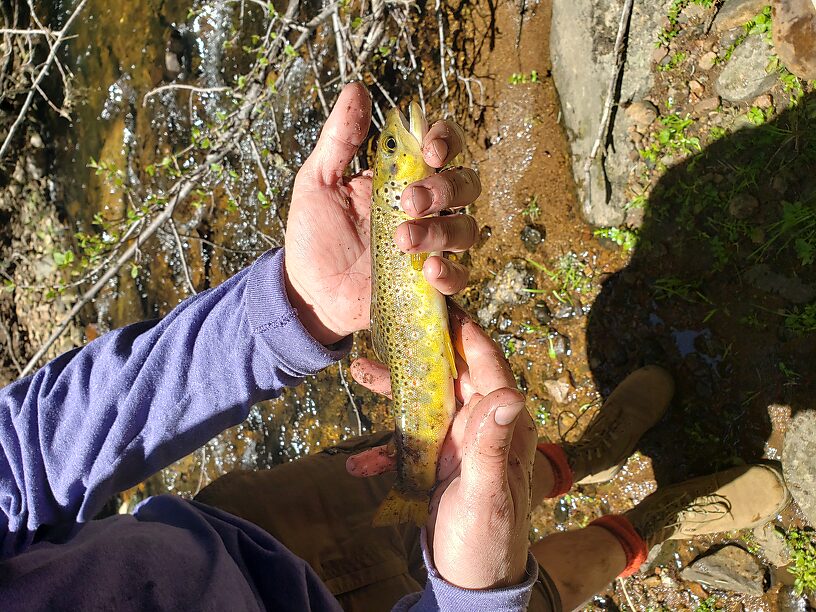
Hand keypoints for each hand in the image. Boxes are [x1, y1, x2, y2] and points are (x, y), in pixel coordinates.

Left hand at [284, 83, 480, 344]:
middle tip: (408, 203)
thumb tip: (356, 90)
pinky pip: (460, 277)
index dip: (447, 142)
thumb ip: (339, 139)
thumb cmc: (315, 235)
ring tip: (402, 240)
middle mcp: (425, 209)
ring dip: (442, 231)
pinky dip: (451, 273)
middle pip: (465, 185)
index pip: (444, 148)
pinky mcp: (429, 283)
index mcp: (402, 178)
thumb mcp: (318, 182)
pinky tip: (428, 271)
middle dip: (444, 189)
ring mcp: (430, 246)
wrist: (308, 292)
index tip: (430, 151)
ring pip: (467, 229)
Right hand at [346, 306, 535, 588]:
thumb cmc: (489, 542)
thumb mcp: (488, 494)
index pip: (489, 366)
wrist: (474, 584)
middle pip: (450, 376)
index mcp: (503, 426)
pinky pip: (409, 444)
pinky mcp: (440, 463)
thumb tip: (510, 394)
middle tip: (391, 326)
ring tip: (359, 371)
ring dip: (394, 391)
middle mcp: (483, 427)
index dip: (468, 333)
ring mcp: (460, 444)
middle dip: (420, 353)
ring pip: (425, 403)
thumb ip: (494, 446)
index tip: (444, 303)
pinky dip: (385, 448)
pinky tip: (357, 462)